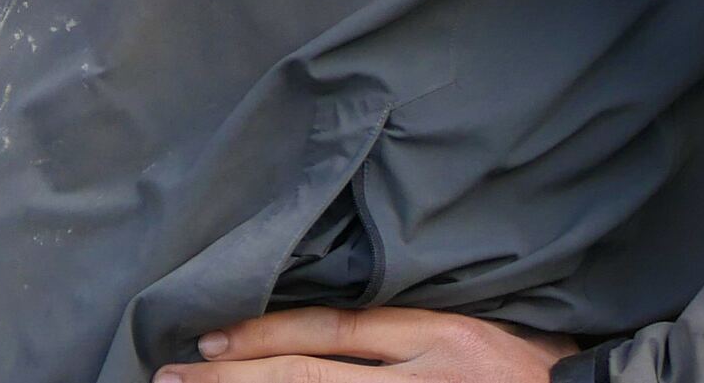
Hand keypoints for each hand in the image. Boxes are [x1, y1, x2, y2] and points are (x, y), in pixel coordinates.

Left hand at [161, 307, 577, 381]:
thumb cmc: (534, 367)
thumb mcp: (473, 325)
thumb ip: (401, 326)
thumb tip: (311, 326)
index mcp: (443, 338)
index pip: (333, 330)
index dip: (263, 335)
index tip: (205, 340)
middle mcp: (432, 382)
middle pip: (311, 381)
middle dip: (233, 380)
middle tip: (170, 378)